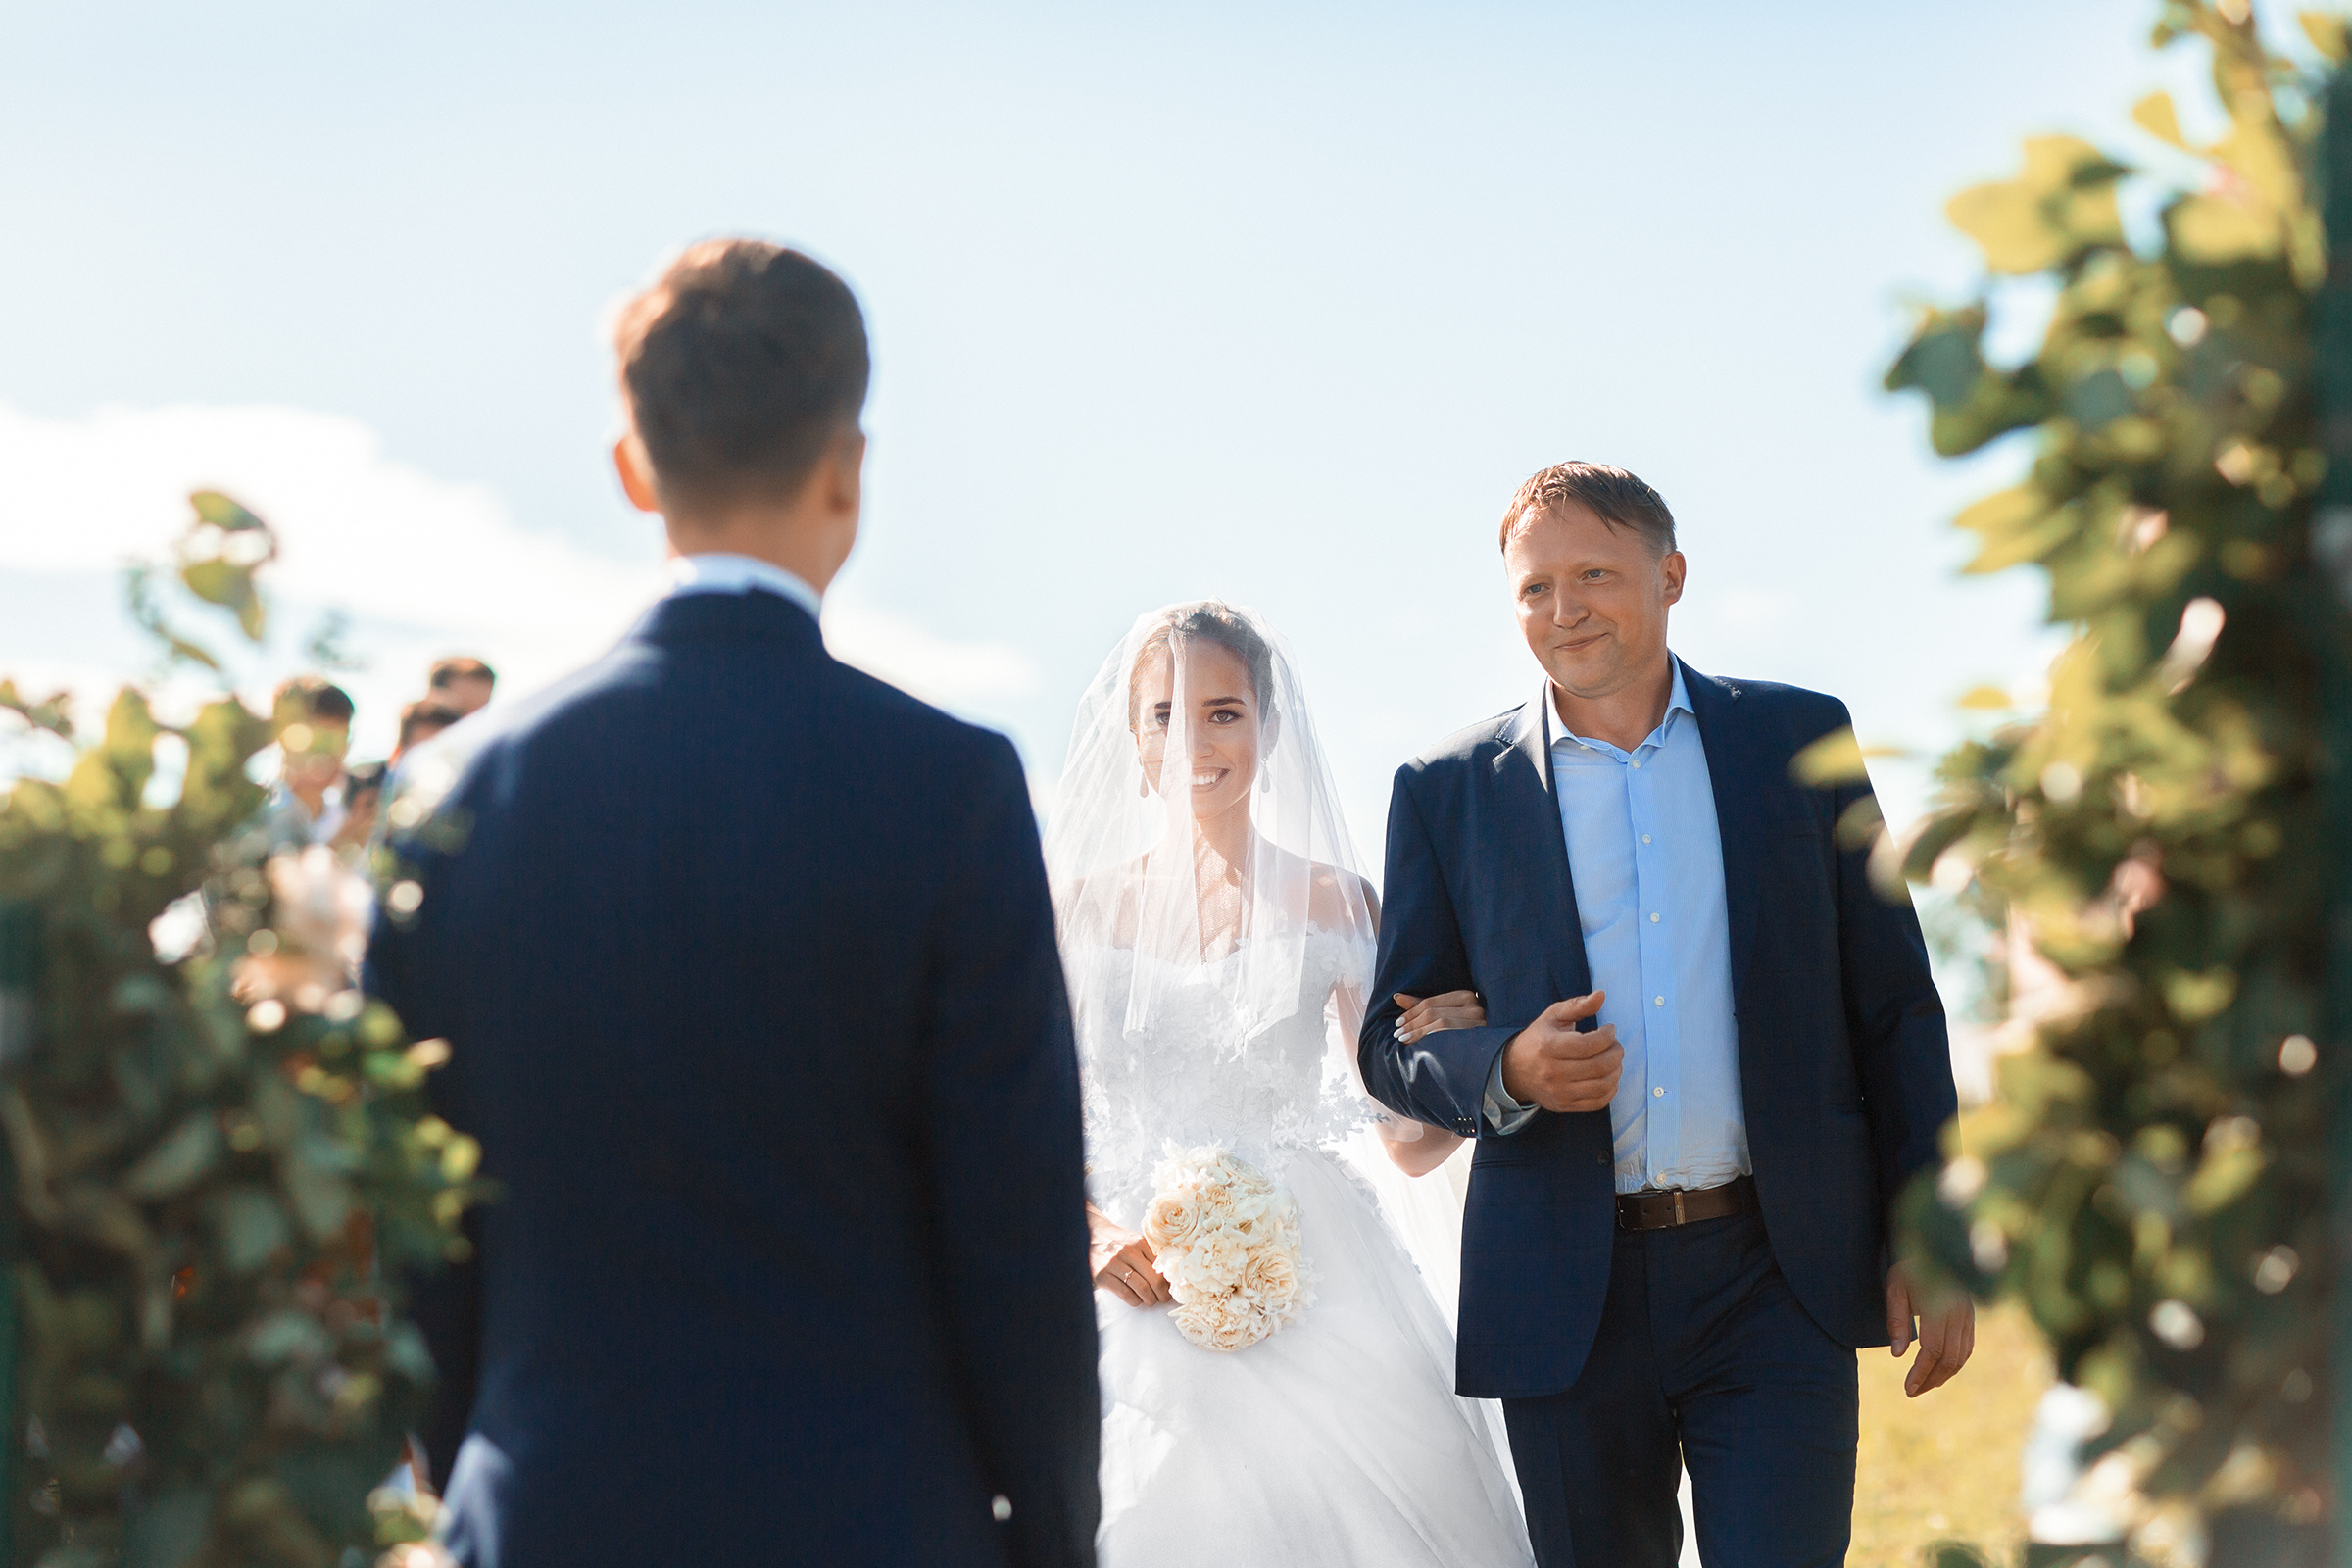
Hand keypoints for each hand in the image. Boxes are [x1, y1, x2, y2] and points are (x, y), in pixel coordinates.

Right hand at [1090, 1227, 1169, 1309]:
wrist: (1090, 1236)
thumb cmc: (1117, 1242)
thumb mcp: (1134, 1241)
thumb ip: (1150, 1254)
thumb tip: (1169, 1276)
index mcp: (1139, 1243)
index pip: (1162, 1266)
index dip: (1169, 1280)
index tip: (1171, 1288)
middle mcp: (1128, 1252)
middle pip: (1154, 1279)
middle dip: (1163, 1293)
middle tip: (1164, 1298)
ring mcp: (1114, 1264)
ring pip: (1142, 1288)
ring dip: (1150, 1299)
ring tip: (1151, 1301)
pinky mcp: (1103, 1276)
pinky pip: (1126, 1294)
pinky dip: (1135, 1301)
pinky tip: (1136, 1300)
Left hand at [1392, 990, 1486, 1044]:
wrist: (1499, 1059)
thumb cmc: (1469, 1038)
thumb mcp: (1447, 1016)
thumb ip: (1425, 1007)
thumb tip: (1396, 997)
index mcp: (1467, 997)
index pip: (1432, 1001)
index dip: (1412, 1010)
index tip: (1399, 1021)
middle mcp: (1474, 1006)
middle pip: (1433, 1011)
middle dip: (1411, 1021)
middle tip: (1397, 1032)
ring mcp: (1478, 1021)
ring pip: (1439, 1022)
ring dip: (1417, 1031)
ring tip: (1403, 1039)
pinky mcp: (1479, 1035)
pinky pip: (1448, 1035)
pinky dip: (1429, 1038)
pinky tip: (1417, 1044)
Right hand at [1498, 992, 1621, 1113]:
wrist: (1515, 1070)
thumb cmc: (1539, 1039)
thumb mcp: (1553, 1016)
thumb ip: (1578, 1005)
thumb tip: (1602, 995)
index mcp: (1549, 1047)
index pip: (1588, 1045)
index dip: (1607, 1036)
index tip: (1610, 1029)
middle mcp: (1553, 1073)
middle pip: (1599, 1066)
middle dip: (1616, 1053)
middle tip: (1615, 1045)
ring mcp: (1559, 1092)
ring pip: (1602, 1086)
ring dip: (1617, 1071)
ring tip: (1614, 1060)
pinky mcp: (1565, 1106)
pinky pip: (1598, 1102)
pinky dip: (1611, 1089)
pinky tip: (1609, 1076)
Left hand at [1886, 1261, 1973, 1396]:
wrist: (1936, 1247)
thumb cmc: (1910, 1268)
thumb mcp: (1896, 1289)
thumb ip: (1897, 1321)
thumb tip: (1897, 1354)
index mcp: (1940, 1306)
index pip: (1933, 1350)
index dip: (1921, 1372)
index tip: (1907, 1388)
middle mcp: (1960, 1314)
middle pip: (1950, 1358)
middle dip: (1931, 1379)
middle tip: (1912, 1392)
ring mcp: (1969, 1316)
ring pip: (1961, 1356)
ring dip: (1943, 1375)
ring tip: (1923, 1385)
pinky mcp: (1971, 1317)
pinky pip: (1967, 1348)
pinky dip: (1955, 1364)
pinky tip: (1940, 1371)